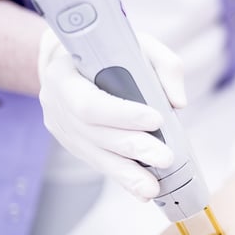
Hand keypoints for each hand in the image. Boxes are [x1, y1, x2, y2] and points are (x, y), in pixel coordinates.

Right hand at [38, 29, 186, 200]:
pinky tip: (142, 190)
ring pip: (96, 155)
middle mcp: (56, 104)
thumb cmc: (108, 51)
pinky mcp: (73, 145)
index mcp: (63, 74)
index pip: (89, 101)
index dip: (121, 113)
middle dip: (133, 146)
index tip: (156, 118)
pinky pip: (99, 164)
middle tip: (165, 157)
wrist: (71, 61)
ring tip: (153, 186)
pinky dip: (123, 177)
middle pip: (95, 133)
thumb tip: (178, 103)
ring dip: (128, 173)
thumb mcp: (137, 44)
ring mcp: (62, 129)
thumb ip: (164, 65)